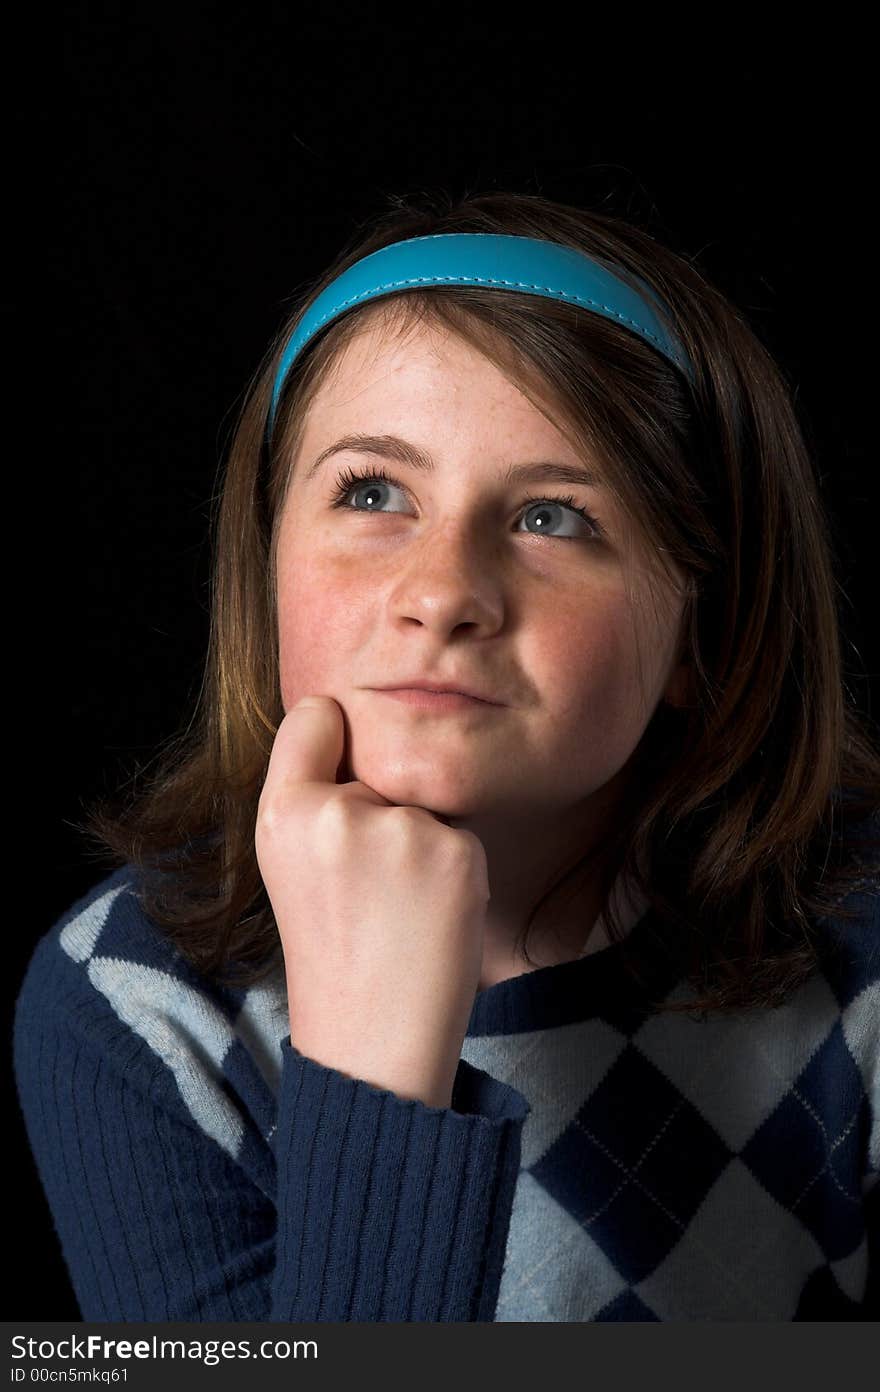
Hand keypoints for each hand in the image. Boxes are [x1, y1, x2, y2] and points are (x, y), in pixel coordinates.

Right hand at [255, 695, 489, 1107]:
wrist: (372, 1044)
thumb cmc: (332, 950)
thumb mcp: (289, 865)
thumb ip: (311, 796)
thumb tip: (349, 716)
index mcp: (280, 816)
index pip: (314, 716)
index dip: (332, 738)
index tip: (340, 768)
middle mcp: (337, 814)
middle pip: (377, 768)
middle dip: (379, 813)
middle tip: (366, 891)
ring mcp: (401, 833)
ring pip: (422, 805)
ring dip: (420, 845)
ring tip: (398, 911)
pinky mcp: (456, 854)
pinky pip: (460, 835)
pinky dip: (454, 872)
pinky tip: (431, 918)